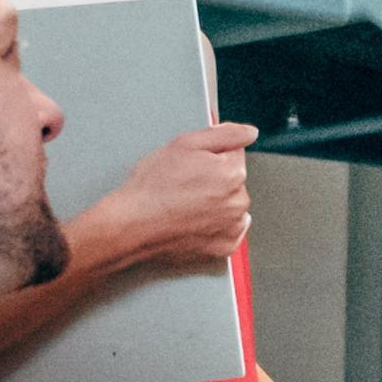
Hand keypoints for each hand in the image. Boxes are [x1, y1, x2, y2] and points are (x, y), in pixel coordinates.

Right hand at [83, 124, 253, 268]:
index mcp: (233, 173)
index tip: (192, 164)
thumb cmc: (152, 188)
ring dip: (215, 204)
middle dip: (214, 179)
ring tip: (184, 204)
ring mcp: (231, 228)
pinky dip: (213, 227)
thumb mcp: (185, 144)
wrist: (132, 225)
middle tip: (183, 184)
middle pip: (233, 181)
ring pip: (230, 206)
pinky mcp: (222, 248)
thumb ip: (225, 134)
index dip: (211, 156)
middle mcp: (238, 202)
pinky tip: (191, 221)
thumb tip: (249, 133)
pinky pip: (226, 231)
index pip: (235, 155)